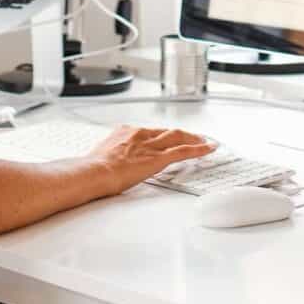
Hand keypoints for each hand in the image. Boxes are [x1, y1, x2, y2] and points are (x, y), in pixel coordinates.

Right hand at [87, 125, 215, 193]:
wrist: (94, 171)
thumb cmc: (94, 168)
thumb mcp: (102, 156)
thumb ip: (112, 157)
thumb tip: (108, 165)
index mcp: (126, 133)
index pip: (150, 132)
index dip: (162, 135)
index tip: (167, 138)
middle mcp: (141, 135)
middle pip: (167, 132)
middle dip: (182, 134)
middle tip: (193, 136)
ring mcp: (151, 146)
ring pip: (178, 138)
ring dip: (194, 139)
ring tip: (204, 141)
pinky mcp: (159, 158)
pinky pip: (184, 151)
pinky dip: (199, 149)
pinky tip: (209, 149)